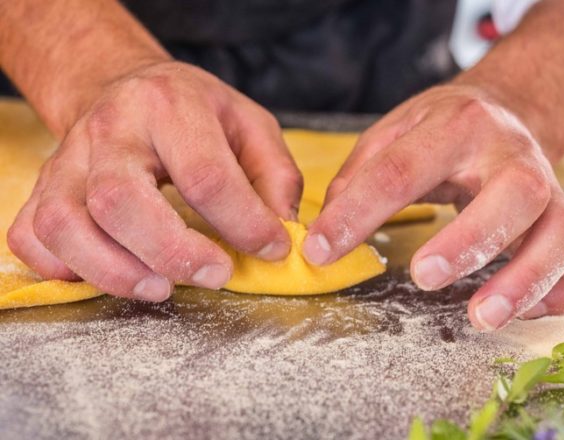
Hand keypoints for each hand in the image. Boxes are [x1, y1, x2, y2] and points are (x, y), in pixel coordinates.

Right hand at [7, 61, 301, 301]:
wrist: (126, 86)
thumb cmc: (195, 112)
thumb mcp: (251, 126)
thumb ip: (274, 177)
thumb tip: (281, 233)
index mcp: (170, 105)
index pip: (204, 175)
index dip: (243, 223)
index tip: (271, 249)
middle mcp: (110, 129)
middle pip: (120, 201)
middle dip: (172, 252)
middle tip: (215, 276)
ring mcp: (67, 159)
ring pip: (65, 224)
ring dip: (114, 271)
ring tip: (161, 288)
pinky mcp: (43, 186)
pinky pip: (31, 236)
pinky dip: (61, 268)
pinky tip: (107, 274)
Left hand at [302, 84, 563, 329]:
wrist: (510, 108)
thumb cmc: (444, 129)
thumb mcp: (395, 131)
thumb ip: (360, 176)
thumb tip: (325, 234)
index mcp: (458, 125)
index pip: (403, 169)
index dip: (357, 213)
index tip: (320, 251)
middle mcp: (513, 154)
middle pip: (515, 193)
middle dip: (472, 239)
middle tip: (424, 277)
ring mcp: (551, 188)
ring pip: (562, 231)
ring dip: (527, 279)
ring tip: (481, 317)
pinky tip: (530, 311)